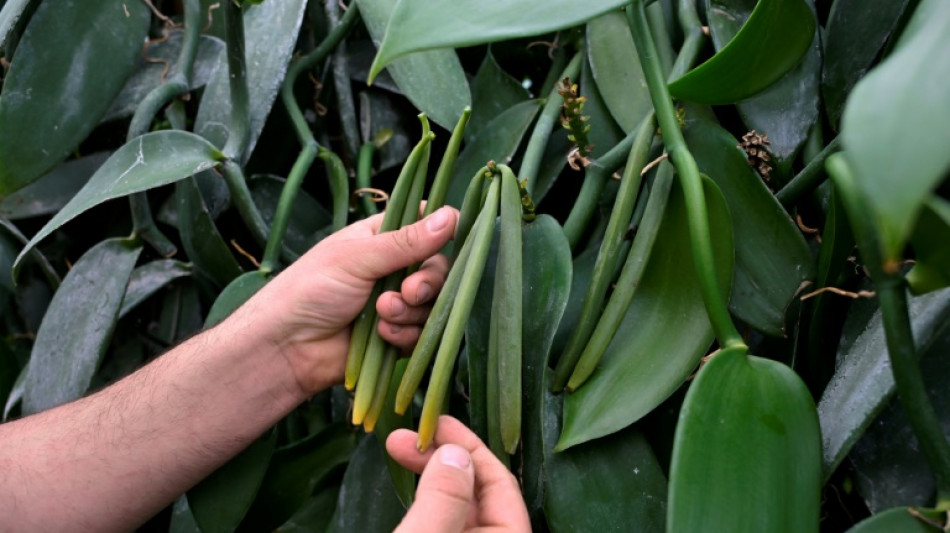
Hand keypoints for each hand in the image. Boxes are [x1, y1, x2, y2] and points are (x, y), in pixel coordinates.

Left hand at [242, 207, 457, 394]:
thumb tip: (450, 216)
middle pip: (438, 268)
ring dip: (411, 311)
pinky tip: (382, 336)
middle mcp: (393, 268)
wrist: (287, 347)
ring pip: (432, 304)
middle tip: (409, 292)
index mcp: (382, 237)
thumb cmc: (311, 289)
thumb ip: (406, 241)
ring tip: (381, 315)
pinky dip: (405, 334)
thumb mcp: (358, 257)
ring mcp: (396, 303)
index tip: (455, 236)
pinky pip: (421, 334)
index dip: (443, 229)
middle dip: (427, 282)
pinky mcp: (397, 335)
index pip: (425, 223)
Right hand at [387, 416, 531, 532]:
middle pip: (477, 492)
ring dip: (430, 475)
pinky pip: (444, 522)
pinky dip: (426, 500)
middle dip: (442, 458)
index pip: (501, 483)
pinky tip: (408, 482)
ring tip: (397, 449)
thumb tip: (455, 452)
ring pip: (457, 507)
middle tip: (402, 438)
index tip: (434, 422)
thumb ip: (444, 498)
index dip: (468, 447)